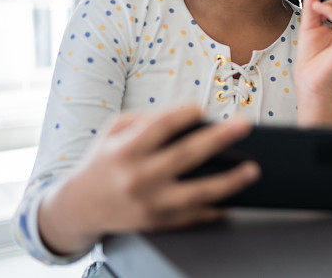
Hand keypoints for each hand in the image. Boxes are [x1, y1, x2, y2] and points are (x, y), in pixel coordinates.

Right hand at [37, 106, 259, 255]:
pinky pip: (193, 217)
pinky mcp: (157, 223)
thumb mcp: (114, 131)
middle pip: (185, 156)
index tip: (203, 108)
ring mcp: (149, 204)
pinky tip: (234, 198)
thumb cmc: (104, 160)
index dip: (183, 115)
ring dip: (229, 182)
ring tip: (252, 170)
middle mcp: (138, 178)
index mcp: (125, 150)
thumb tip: (188, 115)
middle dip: (218, 139)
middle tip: (244, 126)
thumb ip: (147, 119)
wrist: (79, 207)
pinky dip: (215, 208)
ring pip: (196, 194)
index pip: (159, 128)